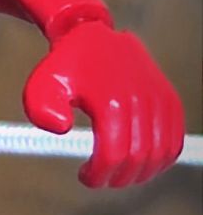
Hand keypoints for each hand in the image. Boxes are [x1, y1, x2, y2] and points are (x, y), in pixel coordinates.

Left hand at [23, 22, 184, 186]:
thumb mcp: (42, 84)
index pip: (113, 154)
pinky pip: (175, 140)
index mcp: (110, 99)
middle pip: (139, 158)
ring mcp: (159, 99)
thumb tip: (62, 129)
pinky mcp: (169, 99)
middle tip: (101, 178)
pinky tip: (142, 163)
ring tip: (119, 173)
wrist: (93, 36)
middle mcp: (140, 99)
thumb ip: (40, 109)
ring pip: (161, 154)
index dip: (99, 174)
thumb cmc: (65, 65)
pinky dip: (162, 159)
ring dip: (140, 173)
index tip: (84, 176)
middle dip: (118, 178)